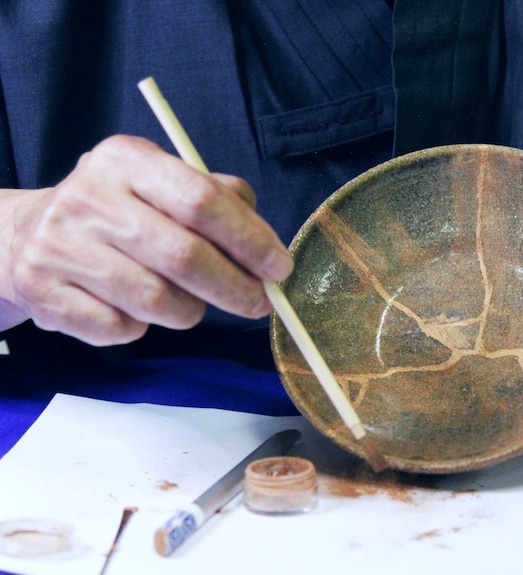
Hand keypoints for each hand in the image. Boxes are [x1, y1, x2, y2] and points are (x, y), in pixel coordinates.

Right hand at [2, 135, 292, 344]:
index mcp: (125, 160)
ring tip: (189, 301)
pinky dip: (143, 327)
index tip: (278, 267)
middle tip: (259, 302)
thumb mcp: (162, 183)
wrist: (24, 235)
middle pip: (184, 256)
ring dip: (189, 310)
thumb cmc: (119, 211)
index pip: (202, 200)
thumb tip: (266, 245)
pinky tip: (136, 308)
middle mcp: (88, 197)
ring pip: (157, 301)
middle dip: (234, 288)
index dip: (250, 240)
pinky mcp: (43, 292)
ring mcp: (59, 246)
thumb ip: (218, 199)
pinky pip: (121, 328)